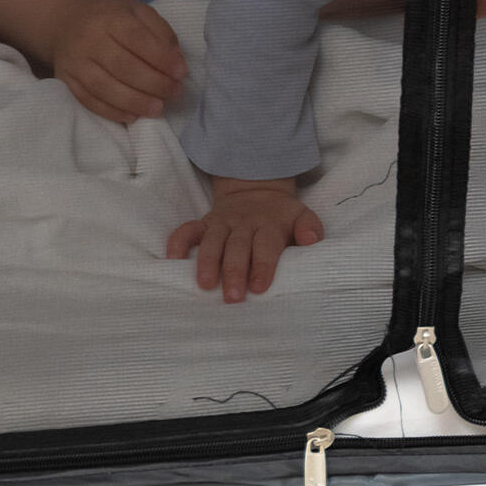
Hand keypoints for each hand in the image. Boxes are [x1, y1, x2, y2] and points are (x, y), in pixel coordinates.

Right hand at [45, 0, 186, 123]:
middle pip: (122, 66)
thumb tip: (176, 60)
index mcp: (111, 18)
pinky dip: (112, 112)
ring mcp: (75, 62)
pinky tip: (133, 116)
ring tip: (158, 109)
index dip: (162, 58)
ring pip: (104, 87)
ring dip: (135, 102)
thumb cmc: (109, 17)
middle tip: (175, 93)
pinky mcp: (66, 81)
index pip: (138, 39)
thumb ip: (160, 31)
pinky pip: (88, 100)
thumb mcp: (137, 11)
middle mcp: (90, 40)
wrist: (64, 22)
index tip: (181, 72)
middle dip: (153, 83)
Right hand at [167, 177, 323, 300]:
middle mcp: (244, 223)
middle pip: (238, 246)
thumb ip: (309, 227)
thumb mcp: (301, 215)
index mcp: (269, 224)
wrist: (255, 189)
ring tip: (205, 284)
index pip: (266, 245)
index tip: (259, 287)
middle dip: (235, 271)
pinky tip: (173, 258)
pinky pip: (188, 230)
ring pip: (213, 241)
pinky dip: (178, 241)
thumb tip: (312, 239)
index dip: (263, 265)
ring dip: (208, 262)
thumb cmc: (280, 216)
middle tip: (233, 297)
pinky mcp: (204, 223)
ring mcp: (222, 223)